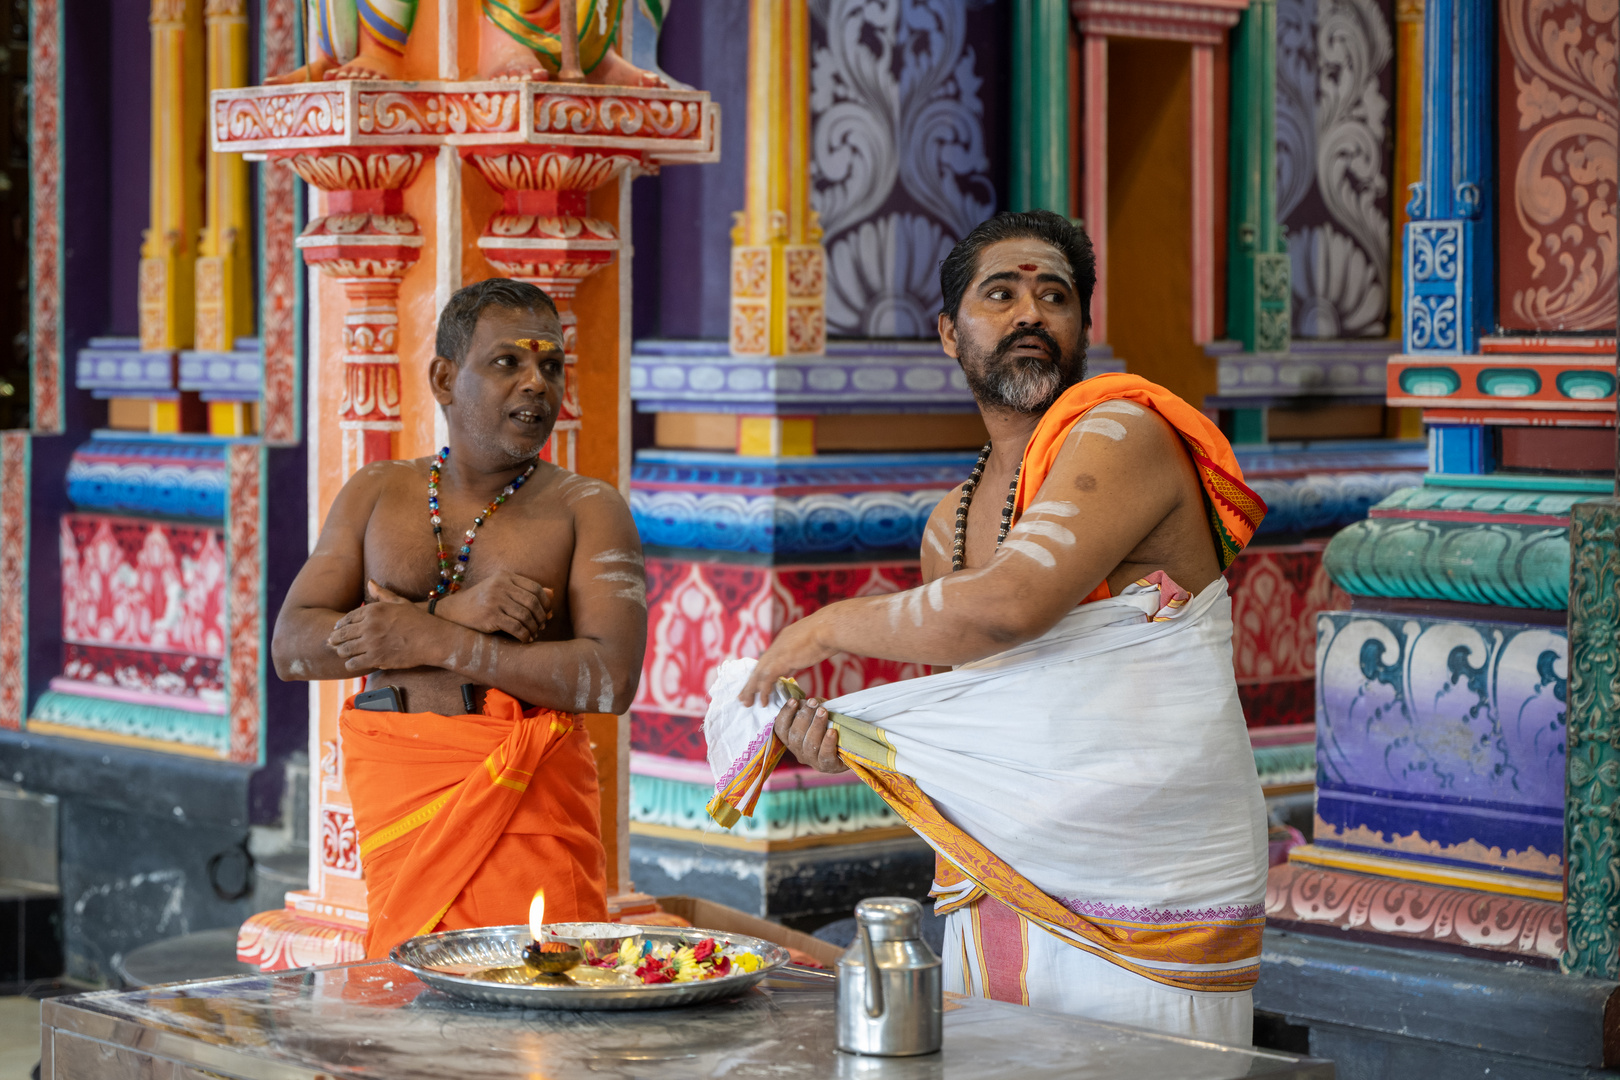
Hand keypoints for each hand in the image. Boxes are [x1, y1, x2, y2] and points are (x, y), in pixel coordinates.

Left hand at [326, 581, 433, 672]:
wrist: (433, 640)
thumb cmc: (418, 620)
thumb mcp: (400, 602)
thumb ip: (382, 593)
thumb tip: (370, 582)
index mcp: (373, 610)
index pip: (347, 618)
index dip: (340, 625)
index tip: (337, 629)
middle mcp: (369, 626)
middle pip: (342, 634)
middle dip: (335, 639)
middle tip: (332, 642)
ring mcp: (371, 643)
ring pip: (345, 649)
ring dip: (341, 651)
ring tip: (341, 653)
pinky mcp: (376, 659)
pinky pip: (354, 663)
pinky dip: (350, 664)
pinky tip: (353, 663)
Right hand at [433, 571, 552, 641]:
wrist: (454, 612)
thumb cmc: (482, 602)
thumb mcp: (502, 591)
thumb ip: (525, 591)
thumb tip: (552, 594)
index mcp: (505, 576)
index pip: (535, 588)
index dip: (545, 602)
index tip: (547, 613)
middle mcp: (501, 585)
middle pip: (532, 602)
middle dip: (541, 616)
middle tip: (542, 626)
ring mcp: (495, 600)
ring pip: (526, 615)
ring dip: (534, 628)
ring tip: (534, 634)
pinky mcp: (490, 616)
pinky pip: (516, 627)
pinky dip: (524, 635)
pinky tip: (525, 639)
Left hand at [737, 612, 835, 706]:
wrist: (831, 628)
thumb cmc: (830, 632)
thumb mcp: (812, 642)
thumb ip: (802, 652)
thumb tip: (798, 661)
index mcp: (784, 640)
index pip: (768, 659)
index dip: (761, 673)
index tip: (756, 684)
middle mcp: (777, 646)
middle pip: (759, 667)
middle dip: (750, 683)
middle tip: (743, 696)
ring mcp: (778, 653)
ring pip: (758, 674)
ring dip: (751, 689)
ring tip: (747, 702)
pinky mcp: (782, 661)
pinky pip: (767, 679)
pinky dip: (763, 691)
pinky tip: (763, 701)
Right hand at [774, 697, 847, 773]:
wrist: (849, 749)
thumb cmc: (828, 728)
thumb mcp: (817, 716)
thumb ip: (811, 709)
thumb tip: (808, 702)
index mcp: (791, 740)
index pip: (781, 728)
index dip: (785, 714)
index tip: (794, 700)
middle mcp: (798, 752)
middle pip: (796, 735)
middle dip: (804, 716)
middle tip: (813, 702)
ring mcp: (812, 760)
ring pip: (810, 744)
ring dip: (816, 725)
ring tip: (823, 712)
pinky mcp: (827, 766)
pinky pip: (825, 755)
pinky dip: (828, 742)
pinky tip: (832, 731)